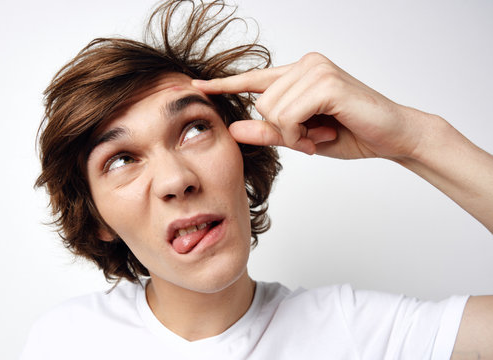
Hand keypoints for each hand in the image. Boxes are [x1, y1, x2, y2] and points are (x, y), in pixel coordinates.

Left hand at [193, 52, 426, 159]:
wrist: (393, 136)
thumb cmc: (350, 133)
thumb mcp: (301, 137)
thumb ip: (269, 132)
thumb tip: (233, 129)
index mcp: (298, 75)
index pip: (253, 79)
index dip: (224, 85)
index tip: (196, 86)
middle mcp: (305, 65)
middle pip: (261, 104)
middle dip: (282, 131)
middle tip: (311, 138)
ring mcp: (315, 70)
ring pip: (272, 110)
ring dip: (293, 134)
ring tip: (321, 134)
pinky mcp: (326, 81)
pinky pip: (289, 115)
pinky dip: (300, 133)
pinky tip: (322, 133)